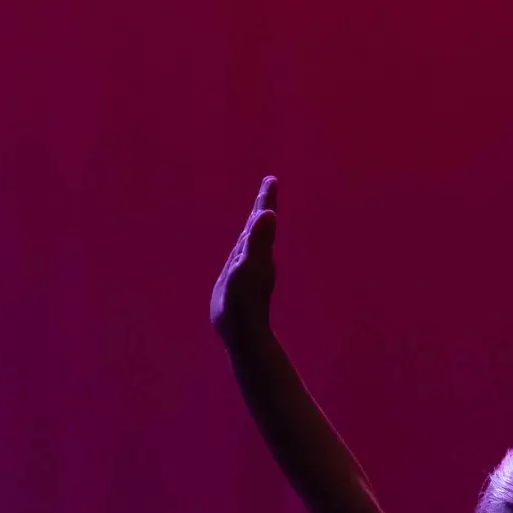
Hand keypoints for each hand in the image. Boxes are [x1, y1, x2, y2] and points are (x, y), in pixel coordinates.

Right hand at [211, 175, 278, 347]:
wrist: (243, 333)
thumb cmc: (244, 302)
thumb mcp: (248, 267)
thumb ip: (258, 241)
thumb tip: (268, 214)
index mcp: (259, 250)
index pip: (263, 218)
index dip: (266, 198)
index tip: (272, 179)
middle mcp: (257, 257)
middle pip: (260, 225)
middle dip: (263, 204)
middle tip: (268, 185)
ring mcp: (249, 269)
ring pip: (253, 240)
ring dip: (256, 223)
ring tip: (259, 210)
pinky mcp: (240, 280)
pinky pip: (243, 255)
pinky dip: (245, 244)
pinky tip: (245, 247)